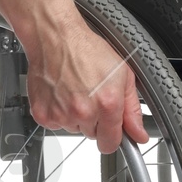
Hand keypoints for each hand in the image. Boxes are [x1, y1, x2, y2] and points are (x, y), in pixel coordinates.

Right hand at [23, 13, 148, 154]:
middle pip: (93, 135)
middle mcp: (84, 112)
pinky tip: (62, 93)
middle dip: (95, 120)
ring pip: (74, 128)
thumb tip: (138, 134)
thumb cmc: (87, 50)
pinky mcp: (43, 114)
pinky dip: (58, 112)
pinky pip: (55, 124)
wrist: (56, 38)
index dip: (113, 137)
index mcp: (107, 103)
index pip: (111, 143)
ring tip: (75, 90)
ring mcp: (61, 114)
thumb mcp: (123, 74)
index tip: (112, 130)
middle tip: (91, 95)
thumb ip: (132, 109)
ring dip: (76, 116)